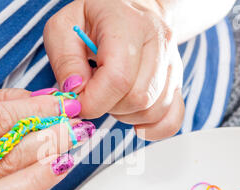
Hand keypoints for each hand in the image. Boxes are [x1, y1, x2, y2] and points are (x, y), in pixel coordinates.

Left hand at [44, 0, 184, 140]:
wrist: (128, 10)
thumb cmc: (92, 20)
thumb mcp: (63, 29)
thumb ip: (65, 62)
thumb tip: (76, 93)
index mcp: (128, 25)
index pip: (118, 78)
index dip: (94, 101)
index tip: (78, 103)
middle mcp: (158, 42)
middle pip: (138, 98)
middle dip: (109, 107)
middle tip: (94, 94)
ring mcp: (172, 63)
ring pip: (153, 110)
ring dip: (125, 115)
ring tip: (111, 97)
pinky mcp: (176, 83)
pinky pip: (172, 119)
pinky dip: (150, 128)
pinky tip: (133, 119)